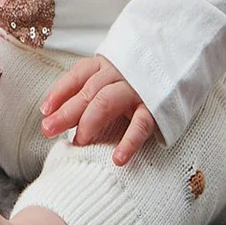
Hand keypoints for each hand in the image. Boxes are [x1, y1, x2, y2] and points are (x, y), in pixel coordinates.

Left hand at [40, 55, 158, 165]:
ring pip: (106, 102)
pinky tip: (117, 159)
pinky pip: (140, 124)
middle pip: (87, 91)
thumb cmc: (137, 80)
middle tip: (48, 130)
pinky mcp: (155, 107)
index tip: (45, 110)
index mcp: (106, 65)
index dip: (60, 92)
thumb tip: (53, 113)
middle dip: (65, 111)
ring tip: (78, 142)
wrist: (180, 66)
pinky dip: (129, 142)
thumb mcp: (111, 79)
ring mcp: (137, 89)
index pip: (78, 75)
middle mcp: (119, 74)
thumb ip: (88, 92)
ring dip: (89, 122)